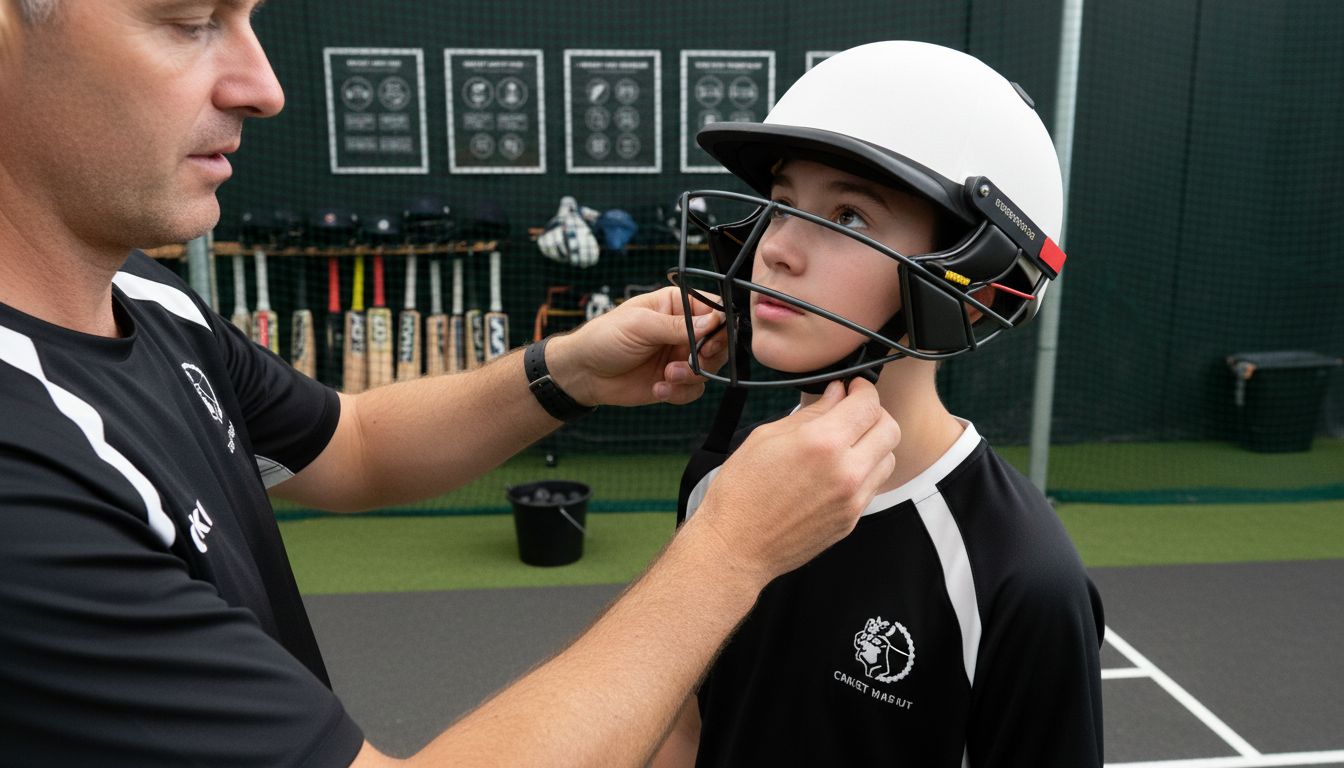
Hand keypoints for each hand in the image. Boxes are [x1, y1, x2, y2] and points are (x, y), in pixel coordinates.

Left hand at [547, 286, 726, 406]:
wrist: (584, 373)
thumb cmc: (605, 338)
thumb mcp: (640, 325)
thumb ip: (676, 325)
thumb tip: (714, 323)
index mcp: (676, 305)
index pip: (714, 310)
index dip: (720, 326)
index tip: (711, 341)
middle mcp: (683, 330)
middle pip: (719, 342)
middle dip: (708, 356)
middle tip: (693, 362)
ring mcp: (680, 356)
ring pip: (710, 369)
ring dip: (691, 376)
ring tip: (666, 376)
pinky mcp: (675, 381)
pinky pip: (694, 389)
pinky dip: (679, 393)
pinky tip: (658, 389)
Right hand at [686, 378, 899, 583]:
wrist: (737, 546)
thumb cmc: (741, 491)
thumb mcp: (766, 437)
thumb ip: (810, 413)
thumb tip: (836, 394)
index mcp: (823, 443)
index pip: (868, 405)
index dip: (864, 390)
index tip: (854, 389)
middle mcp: (846, 471)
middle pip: (890, 429)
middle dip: (875, 414)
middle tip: (854, 412)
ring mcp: (853, 499)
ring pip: (888, 458)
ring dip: (874, 444)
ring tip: (847, 443)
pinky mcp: (852, 520)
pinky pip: (873, 485)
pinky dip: (864, 470)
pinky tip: (837, 470)